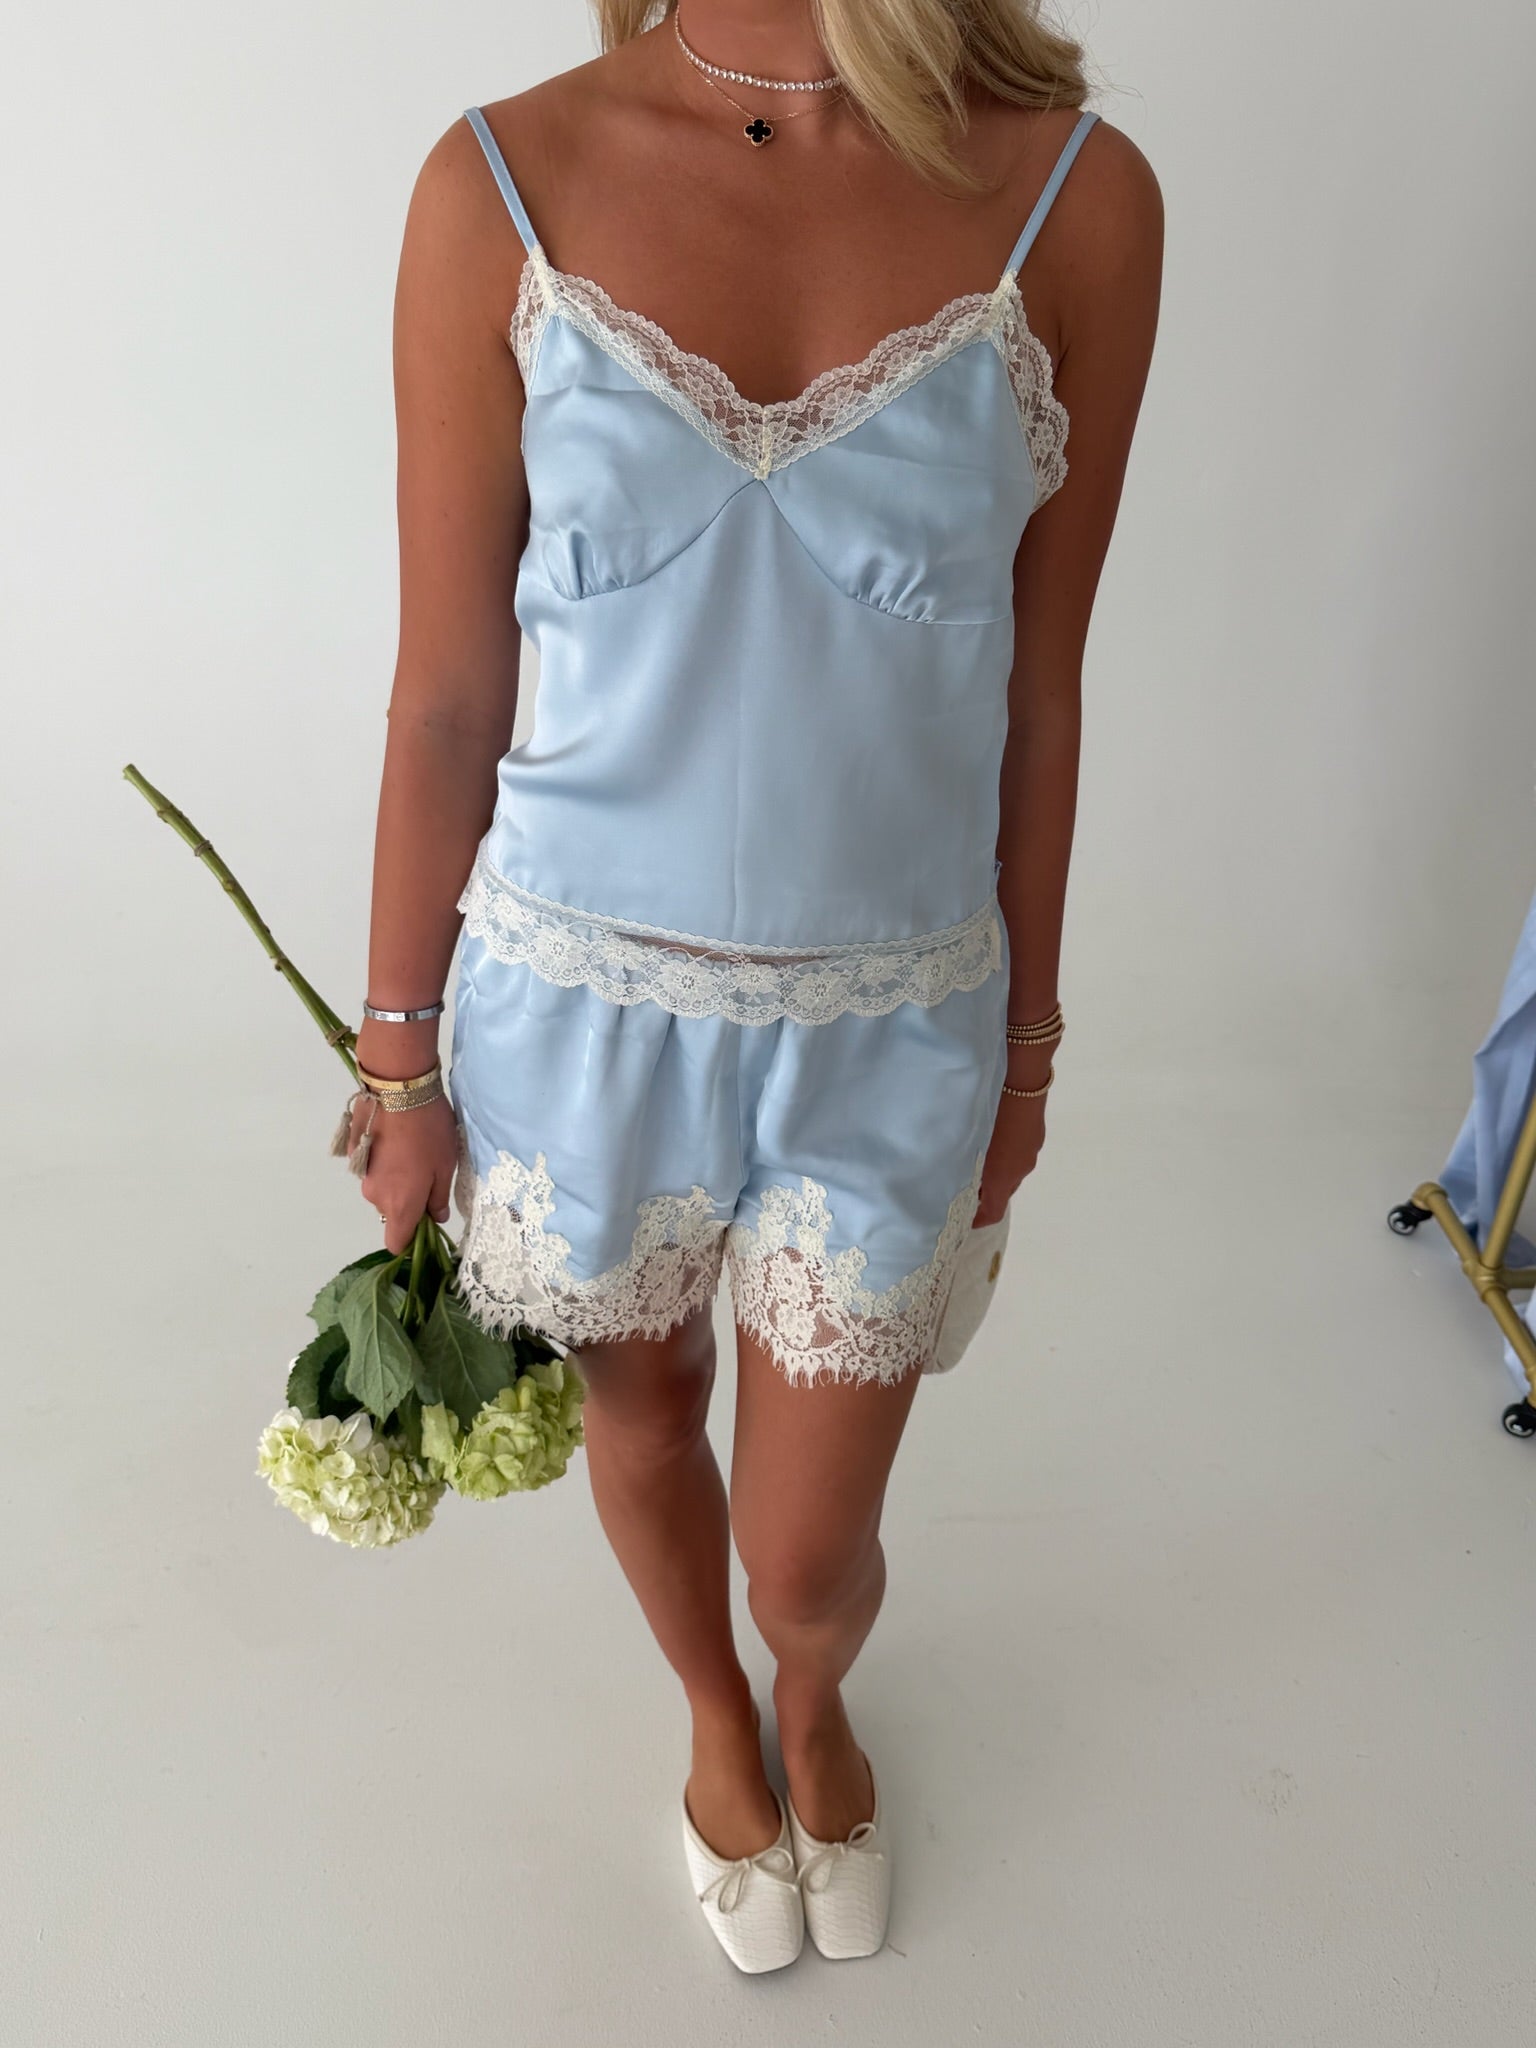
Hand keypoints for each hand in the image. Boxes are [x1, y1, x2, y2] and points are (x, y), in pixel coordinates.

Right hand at [349, 1090, 459, 1254]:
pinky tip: (396, 1139)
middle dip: (408, 1200)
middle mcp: (375, 1195)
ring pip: (381, 1188)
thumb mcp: (445, 1165)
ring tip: (412, 1150)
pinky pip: (372, 1168)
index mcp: (400, 1204)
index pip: (396, 1243)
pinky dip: (383, 1161)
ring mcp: (361, 1174)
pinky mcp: (353, 1154)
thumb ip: (438, 1197)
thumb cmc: (429, 1131)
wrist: (397, 1089)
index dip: (410, 1238)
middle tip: (427, 1172)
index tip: (426, 1220)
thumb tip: (435, 1217)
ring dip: (395, 1178)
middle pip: (390, 1211)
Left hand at [973, 1045, 1052, 1225]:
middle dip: (982, 1194)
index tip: (960, 1218)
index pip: (992, 1213)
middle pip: (1002, 1193)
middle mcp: (1021, 1169)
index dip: (976, 1220)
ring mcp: (1030, 1150)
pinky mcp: (1035, 1134)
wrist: (1022, 1077)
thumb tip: (948, 1177)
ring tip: (972, 1159)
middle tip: (959, 1184)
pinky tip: (990, 1138)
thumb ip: (961, 1163)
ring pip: (1010, 1172)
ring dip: (994, 1173)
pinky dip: (1004, 1156)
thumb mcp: (968, 1139)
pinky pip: (1018, 1154)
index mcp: (1003, 1177)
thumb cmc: (990, 1110)